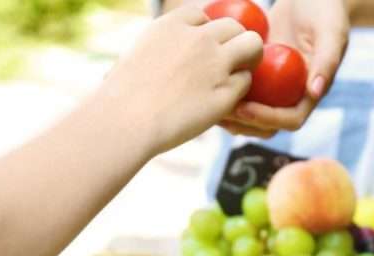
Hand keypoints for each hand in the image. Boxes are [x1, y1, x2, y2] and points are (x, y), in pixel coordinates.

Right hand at [101, 6, 262, 155]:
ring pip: (252, 46)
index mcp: (173, 25)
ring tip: (238, 76)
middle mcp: (199, 39)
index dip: (206, 33)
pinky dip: (239, 90)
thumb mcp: (134, 57)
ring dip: (249, 59)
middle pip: (233, 26)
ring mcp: (215, 65)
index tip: (202, 50)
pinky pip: (245, 82)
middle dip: (234, 42)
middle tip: (229, 63)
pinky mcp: (224, 93)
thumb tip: (148, 63)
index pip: (203, 16)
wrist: (127, 121)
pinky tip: (227, 101)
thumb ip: (154, 52)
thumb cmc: (121, 98)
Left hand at [222, 0, 349, 136]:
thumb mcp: (331, 29)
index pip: (290, 121)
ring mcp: (272, 92)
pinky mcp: (257, 81)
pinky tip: (206, 88)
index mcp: (310, 94)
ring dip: (231, 117)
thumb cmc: (323, 8)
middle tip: (221, 111)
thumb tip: (314, 93)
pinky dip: (224, 96)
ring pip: (250, 117)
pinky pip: (240, 96)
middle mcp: (290, 97)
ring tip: (209, 105)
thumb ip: (328, 59)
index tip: (244, 107)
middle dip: (244, 123)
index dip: (267, 119)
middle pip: (266, 126)